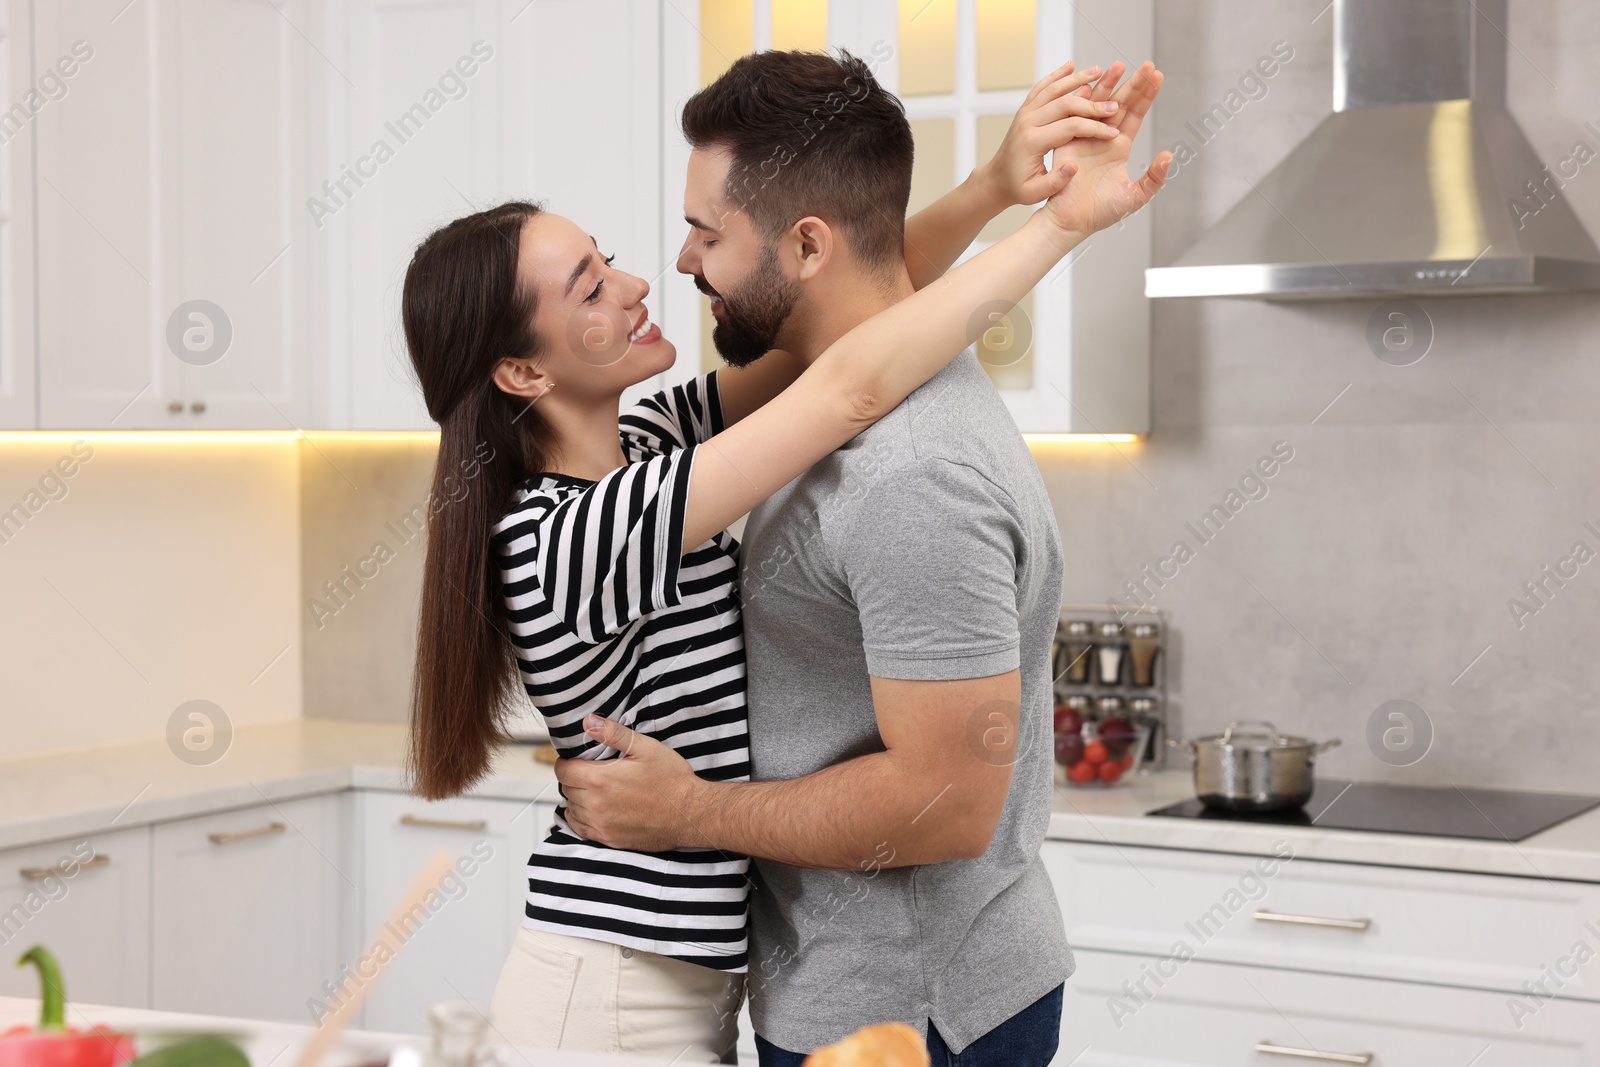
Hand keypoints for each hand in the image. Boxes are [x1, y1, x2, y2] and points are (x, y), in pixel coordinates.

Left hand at [553, 714, 703, 852]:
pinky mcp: (609, 839)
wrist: (690, 814)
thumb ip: (614, 733)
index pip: (563, 771)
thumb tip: (589, 722)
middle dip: (573, 777)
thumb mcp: (645, 748)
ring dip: (576, 797)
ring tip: (591, 788)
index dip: (566, 762)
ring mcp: (602, 824)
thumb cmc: (671, 780)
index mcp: (601, 779)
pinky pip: (580, 829)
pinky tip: (586, 810)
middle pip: (567, 789)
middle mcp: (596, 804)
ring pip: (572, 808)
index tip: (575, 759)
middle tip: (587, 770)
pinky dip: (578, 818)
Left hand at [975, 62, 1120, 208]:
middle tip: (1115, 104)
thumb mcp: (1035, 193)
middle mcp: (1028, 122)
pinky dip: (1057, 75)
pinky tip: (1071, 65)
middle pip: (1065, 104)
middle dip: (1093, 104)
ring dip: (1077, 78)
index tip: (1114, 132)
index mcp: (1033, 142)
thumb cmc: (1018, 187)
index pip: (1070, 127)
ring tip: (1100, 70)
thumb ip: (1055, 182)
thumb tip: (1073, 165)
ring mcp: (1025, 112)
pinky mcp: (1025, 109)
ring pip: (1053, 88)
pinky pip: (1042, 87)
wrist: (997, 179)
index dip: (1094, 128)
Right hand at [1040, 61, 1172, 240]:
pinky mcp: (1067, 141)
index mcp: (1119, 147)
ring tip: (1118, 65)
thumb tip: (1169, 156)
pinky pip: (1074, 115)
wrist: (1071, 221)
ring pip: (1098, 104)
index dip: (1146, 95)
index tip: (1158, 76)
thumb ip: (1154, 178)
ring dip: (1108, 85)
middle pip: (1120, 103)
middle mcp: (1103, 138)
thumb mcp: (1135, 196)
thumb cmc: (1101, 213)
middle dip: (1133, 83)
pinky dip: (1080, 98)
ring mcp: (1084, 137)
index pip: (1136, 115)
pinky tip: (1088, 82)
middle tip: (1146, 64)